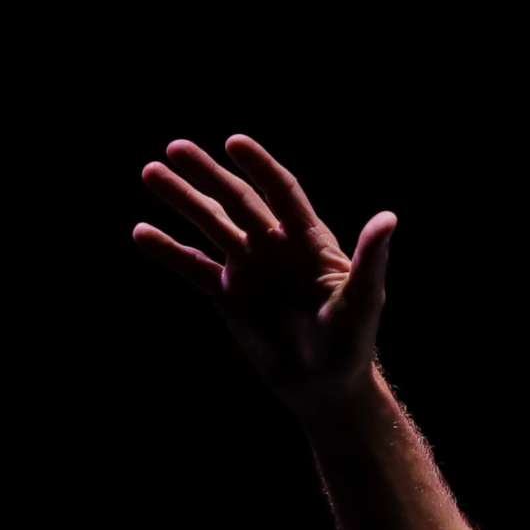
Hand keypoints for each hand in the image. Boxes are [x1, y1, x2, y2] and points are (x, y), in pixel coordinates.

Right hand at [132, 134, 395, 418]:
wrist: (325, 387)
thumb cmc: (352, 343)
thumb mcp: (363, 300)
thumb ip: (370, 258)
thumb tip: (388, 218)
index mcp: (309, 240)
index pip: (282, 192)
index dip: (260, 166)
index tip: (233, 143)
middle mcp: (275, 246)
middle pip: (237, 200)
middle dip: (208, 174)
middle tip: (175, 148)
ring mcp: (249, 268)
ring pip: (210, 225)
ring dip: (182, 200)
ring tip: (150, 172)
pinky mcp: (228, 295)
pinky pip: (194, 266)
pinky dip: (168, 250)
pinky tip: (141, 233)